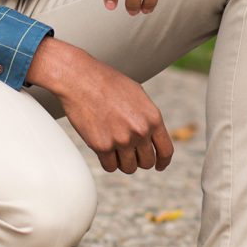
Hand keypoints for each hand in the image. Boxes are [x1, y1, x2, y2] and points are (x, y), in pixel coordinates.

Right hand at [29, 37, 172, 173]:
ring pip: (128, 167)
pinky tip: (104, 151)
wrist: (81, 79)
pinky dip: (108, 162)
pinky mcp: (101, 146)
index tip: (159, 166)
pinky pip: (110, 166)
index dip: (163, 162)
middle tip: (130, 154)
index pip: (165, 150)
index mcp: (153, 118)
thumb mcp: (138, 96)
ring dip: (123, 162)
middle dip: (139, 160)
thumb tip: (152, 136)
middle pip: (146, 162)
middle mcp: (140, 131)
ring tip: (115, 149)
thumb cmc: (108, 84)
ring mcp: (121, 140)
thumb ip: (147, 118)